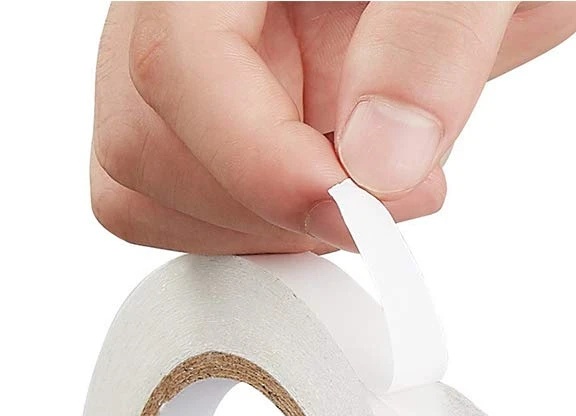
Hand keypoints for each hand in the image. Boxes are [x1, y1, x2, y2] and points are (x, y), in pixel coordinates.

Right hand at [91, 2, 575, 252]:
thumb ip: (433, 44)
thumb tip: (378, 165)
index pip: (176, 61)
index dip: (259, 164)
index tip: (357, 213)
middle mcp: (179, 8)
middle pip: (143, 143)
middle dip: (271, 205)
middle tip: (387, 194)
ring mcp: (188, 67)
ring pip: (147, 189)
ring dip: (264, 227)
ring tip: (366, 188)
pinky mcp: (207, 122)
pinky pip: (181, 207)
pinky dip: (258, 233)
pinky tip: (330, 199)